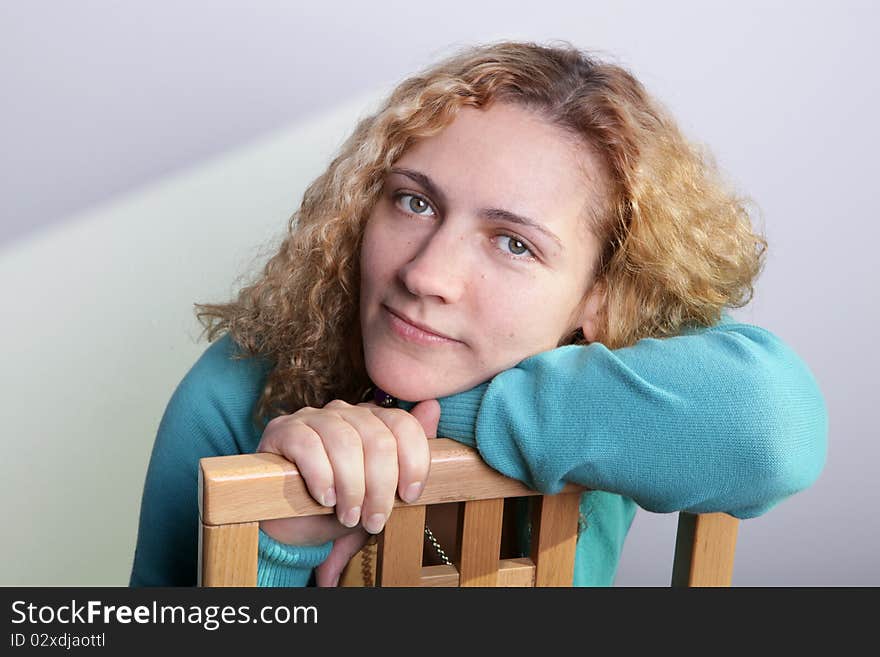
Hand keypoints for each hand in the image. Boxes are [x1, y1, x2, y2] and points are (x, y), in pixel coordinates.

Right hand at [257, 398, 440, 584]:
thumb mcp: (381, 490)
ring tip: (349, 516)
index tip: (409, 496)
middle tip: (374, 520)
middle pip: (377, 439)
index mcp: (373, 420)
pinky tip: (325, 499)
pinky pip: (308, 445)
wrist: (292, 526)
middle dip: (381, 486)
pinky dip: (321, 476)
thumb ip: (409, 453)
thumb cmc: (340, 506)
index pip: (403, 425)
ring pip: (345, 442)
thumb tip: (433, 406)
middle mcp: (345, 411)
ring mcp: (313, 417)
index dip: (413, 462)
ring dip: (352, 487)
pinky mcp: (282, 430)